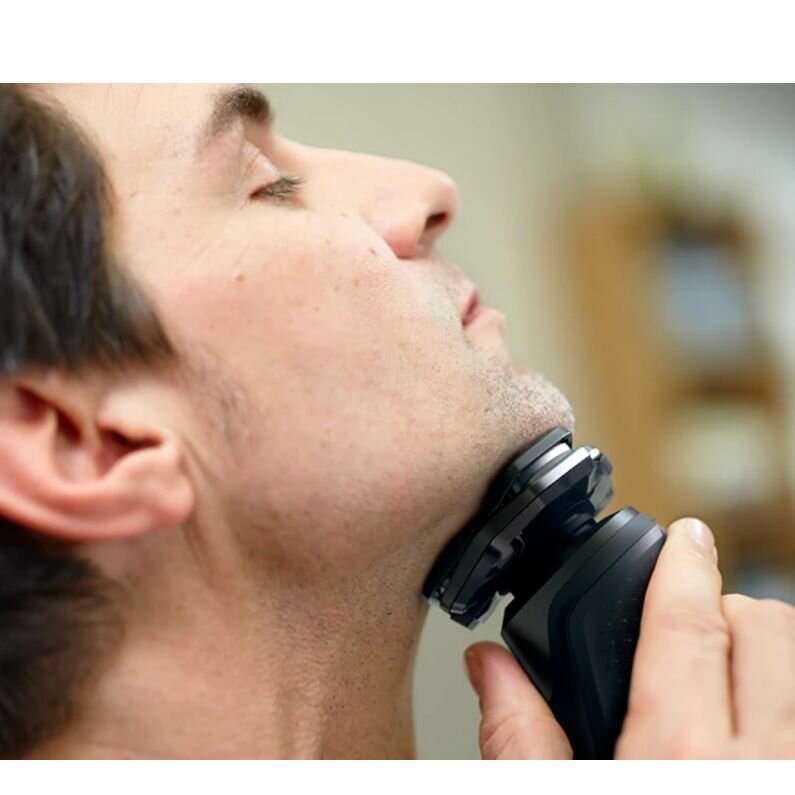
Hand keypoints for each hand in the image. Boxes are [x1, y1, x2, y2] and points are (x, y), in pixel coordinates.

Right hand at [464, 517, 794, 758]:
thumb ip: (518, 738)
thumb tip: (489, 667)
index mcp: (675, 755)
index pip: (686, 624)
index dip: (684, 564)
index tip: (684, 535)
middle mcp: (756, 761)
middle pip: (765, 629)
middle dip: (728, 607)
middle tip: (695, 619)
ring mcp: (791, 772)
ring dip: (765, 649)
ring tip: (725, 667)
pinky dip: (784, 693)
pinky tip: (752, 718)